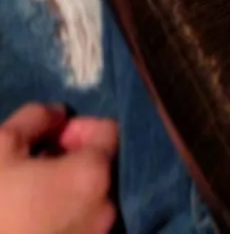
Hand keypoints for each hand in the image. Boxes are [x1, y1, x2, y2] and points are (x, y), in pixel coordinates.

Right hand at [0, 103, 117, 233]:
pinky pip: (83, 224)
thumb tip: (59, 116)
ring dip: (69, 189)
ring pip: (93, 198)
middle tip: (37, 165)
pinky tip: (32, 219)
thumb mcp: (1, 145)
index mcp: (93, 176)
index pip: (109, 131)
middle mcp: (106, 209)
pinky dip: (67, 216)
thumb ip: (37, 118)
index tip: (50, 138)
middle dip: (74, 158)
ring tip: (31, 195)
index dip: (79, 127)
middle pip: (102, 166)